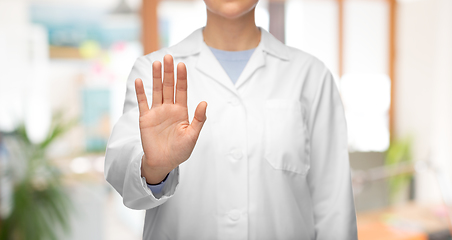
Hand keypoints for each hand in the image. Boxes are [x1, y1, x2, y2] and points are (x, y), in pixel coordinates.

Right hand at [135, 54, 206, 183]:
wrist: (164, 162)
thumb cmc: (180, 150)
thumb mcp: (192, 136)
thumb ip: (198, 119)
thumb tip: (204, 103)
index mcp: (181, 111)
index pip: (182, 90)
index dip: (182, 77)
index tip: (182, 64)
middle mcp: (169, 108)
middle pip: (169, 86)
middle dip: (169, 72)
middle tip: (168, 57)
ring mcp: (156, 112)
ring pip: (157, 91)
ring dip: (156, 77)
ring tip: (156, 63)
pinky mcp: (145, 118)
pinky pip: (143, 103)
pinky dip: (141, 92)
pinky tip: (140, 80)